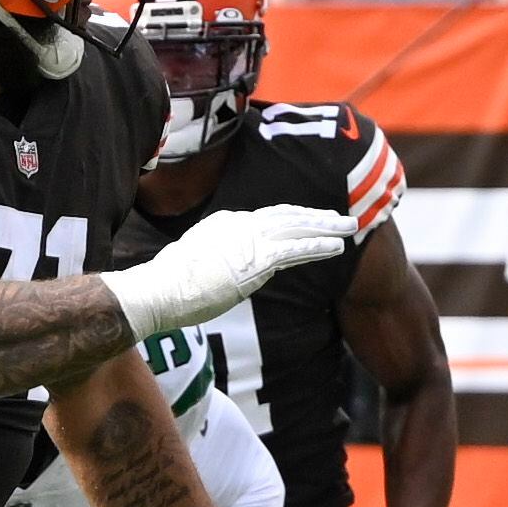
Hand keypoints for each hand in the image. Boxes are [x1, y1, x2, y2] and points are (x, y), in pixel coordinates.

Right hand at [106, 202, 362, 340]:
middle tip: (338, 218)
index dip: (289, 221)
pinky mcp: (259, 259)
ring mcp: (250, 239)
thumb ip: (211, 262)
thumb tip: (220, 275)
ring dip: (326, 228)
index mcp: (222, 223)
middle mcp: (238, 224)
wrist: (159, 289)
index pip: (263, 220)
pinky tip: (337, 246)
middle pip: (285, 216)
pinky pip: (297, 249)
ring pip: (297, 228)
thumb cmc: (165, 286)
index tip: (306, 223)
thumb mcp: (189, 264)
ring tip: (348, 228)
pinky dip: (318, 246)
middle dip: (314, 217)